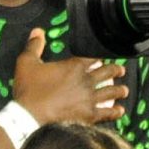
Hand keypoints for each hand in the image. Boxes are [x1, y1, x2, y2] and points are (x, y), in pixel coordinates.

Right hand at [9, 27, 126, 127]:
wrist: (28, 117)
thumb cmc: (28, 91)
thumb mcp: (25, 64)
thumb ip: (33, 46)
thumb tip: (37, 31)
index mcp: (75, 66)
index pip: (95, 57)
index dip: (100, 57)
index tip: (101, 59)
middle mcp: (86, 81)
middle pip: (109, 72)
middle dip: (116, 70)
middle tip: (119, 71)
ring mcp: (90, 98)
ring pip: (112, 91)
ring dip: (119, 90)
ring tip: (123, 90)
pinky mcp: (89, 115)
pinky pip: (108, 112)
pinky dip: (115, 111)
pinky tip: (119, 110)